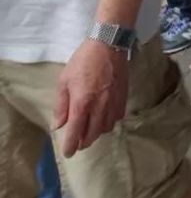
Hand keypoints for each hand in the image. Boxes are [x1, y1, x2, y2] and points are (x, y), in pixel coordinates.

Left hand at [53, 39, 128, 157]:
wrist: (109, 44)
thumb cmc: (83, 61)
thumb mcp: (64, 81)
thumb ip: (61, 105)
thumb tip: (59, 124)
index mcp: (82, 102)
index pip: (76, 131)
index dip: (71, 145)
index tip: (68, 153)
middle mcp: (99, 106)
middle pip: (93, 133)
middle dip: (84, 142)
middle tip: (78, 143)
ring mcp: (113, 102)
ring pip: (106, 127)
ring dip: (97, 133)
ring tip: (90, 130)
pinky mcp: (124, 97)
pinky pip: (117, 117)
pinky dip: (109, 122)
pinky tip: (104, 119)